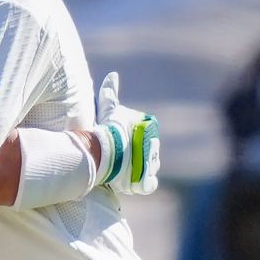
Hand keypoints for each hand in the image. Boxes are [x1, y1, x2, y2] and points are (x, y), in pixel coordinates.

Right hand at [94, 71, 159, 195]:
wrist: (105, 150)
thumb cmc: (107, 127)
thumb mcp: (108, 108)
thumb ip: (110, 92)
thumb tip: (113, 74)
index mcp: (149, 128)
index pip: (145, 133)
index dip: (133, 138)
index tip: (119, 140)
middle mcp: (153, 146)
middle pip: (147, 150)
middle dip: (137, 153)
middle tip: (119, 156)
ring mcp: (151, 165)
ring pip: (149, 166)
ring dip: (140, 168)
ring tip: (124, 169)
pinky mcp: (146, 182)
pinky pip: (149, 184)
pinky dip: (143, 184)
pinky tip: (134, 182)